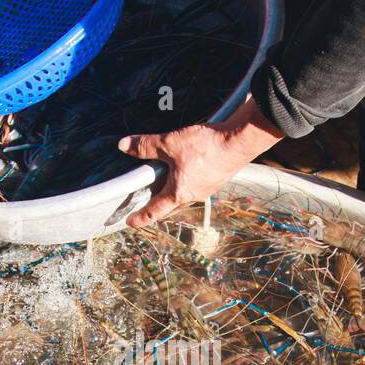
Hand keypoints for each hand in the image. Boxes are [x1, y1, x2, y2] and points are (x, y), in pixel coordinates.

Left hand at [119, 97, 283, 227]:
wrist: (240, 141)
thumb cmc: (206, 146)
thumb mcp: (169, 143)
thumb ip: (145, 146)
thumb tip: (124, 145)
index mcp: (179, 193)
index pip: (155, 210)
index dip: (141, 217)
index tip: (131, 222)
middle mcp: (193, 196)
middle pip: (170, 207)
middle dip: (157, 208)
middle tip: (146, 206)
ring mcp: (207, 189)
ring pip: (184, 198)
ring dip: (173, 195)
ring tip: (164, 186)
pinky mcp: (216, 180)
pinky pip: (196, 188)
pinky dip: (186, 185)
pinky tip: (185, 173)